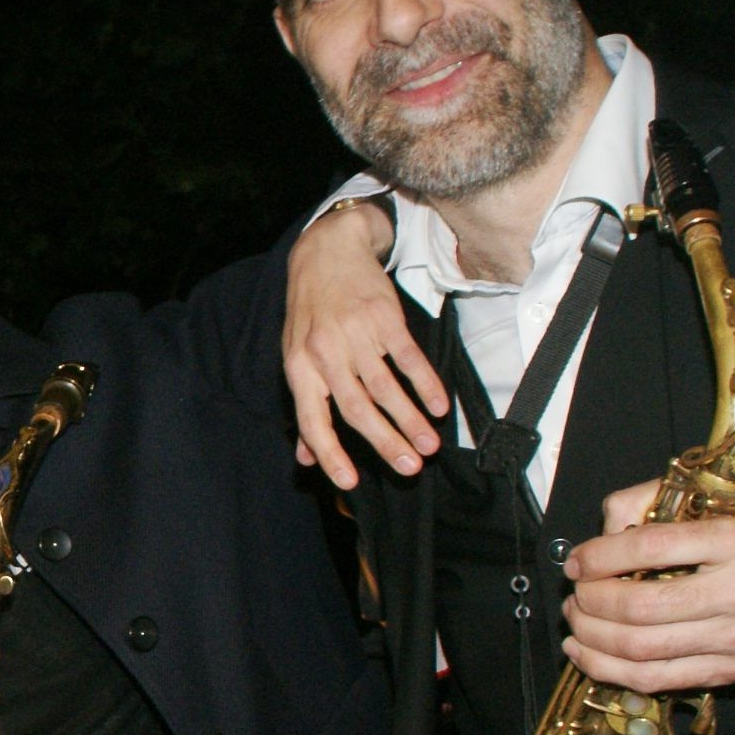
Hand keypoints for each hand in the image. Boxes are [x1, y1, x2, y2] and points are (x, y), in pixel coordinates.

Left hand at [283, 198, 446, 490]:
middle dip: (385, 443)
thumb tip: (306, 457)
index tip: (350, 482)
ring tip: (430, 445)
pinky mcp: (383, 318)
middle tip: (410, 469)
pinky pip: (407, 358)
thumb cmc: (310, 313)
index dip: (330, 454)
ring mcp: (354, 335)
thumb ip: (305, 405)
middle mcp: (324, 355)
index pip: (312, 421)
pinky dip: (425, 384)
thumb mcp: (296, 355)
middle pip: (356, 409)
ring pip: (385, 388)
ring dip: (411, 421)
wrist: (326, 252)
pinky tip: (439, 406)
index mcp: (299, 369)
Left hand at [560, 482, 734, 690]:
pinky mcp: (731, 672)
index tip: (578, 560)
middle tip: (576, 592)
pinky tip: (586, 652)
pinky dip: (608, 669)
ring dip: (591, 635)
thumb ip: (656, 500)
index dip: (600, 555)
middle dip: (590, 600)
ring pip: (640, 648)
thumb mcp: (722, 503)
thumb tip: (605, 529)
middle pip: (639, 605)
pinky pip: (655, 679)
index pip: (650, 548)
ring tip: (577, 618)